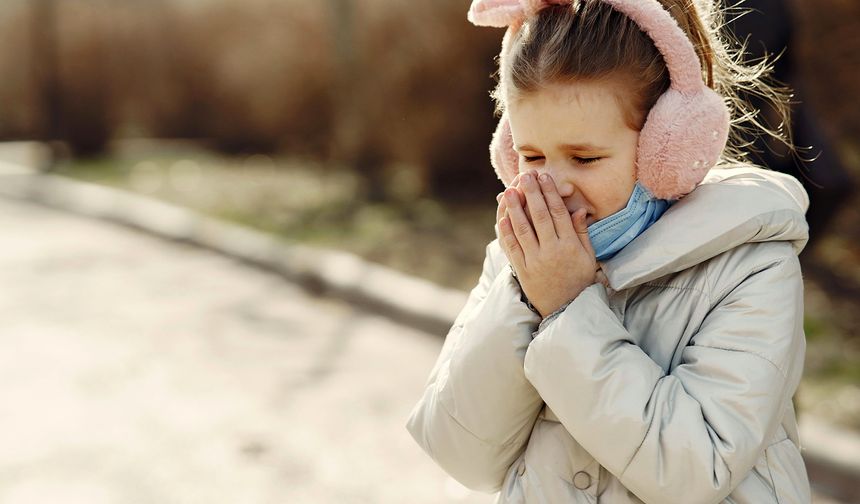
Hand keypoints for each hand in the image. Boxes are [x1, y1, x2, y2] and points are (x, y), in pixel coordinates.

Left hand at [497, 171, 597, 317]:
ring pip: (523, 229)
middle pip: (539, 216)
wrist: (565, 309)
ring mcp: (535, 261)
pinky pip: (512, 248)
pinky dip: (506, 232)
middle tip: (525, 176)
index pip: (558, 213)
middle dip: (532, 193)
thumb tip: (579, 209)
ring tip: (510, 191)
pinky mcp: (522, 270)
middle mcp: (552, 251)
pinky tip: (503, 217)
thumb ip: (582, 233)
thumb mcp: (588, 257)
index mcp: (569, 246)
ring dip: (515, 208)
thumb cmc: (579, 280)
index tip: (544, 177)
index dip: (550, 193)